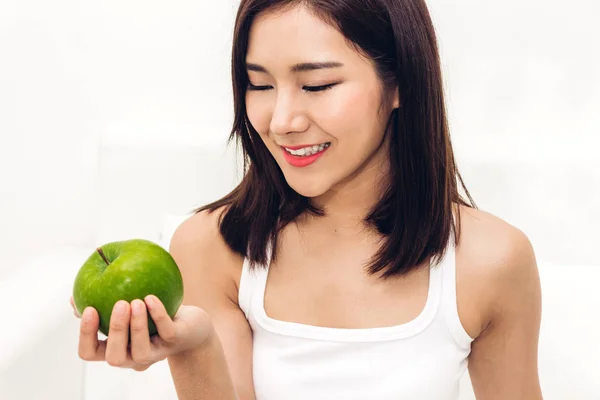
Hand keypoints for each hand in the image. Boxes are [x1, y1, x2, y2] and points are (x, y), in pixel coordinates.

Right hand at [70, 295, 212, 370]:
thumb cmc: (152, 317)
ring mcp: (154, 353)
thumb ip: (102, 306)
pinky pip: (165, 331)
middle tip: (119, 304)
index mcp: (115, 348)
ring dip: (137, 326)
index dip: (85, 335)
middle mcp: (132, 357)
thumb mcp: (127, 311)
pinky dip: (157, 315)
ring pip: (140, 351)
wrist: (191, 325)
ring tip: (135, 301)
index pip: (90, 352)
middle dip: (115, 331)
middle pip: (114, 358)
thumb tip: (73, 299)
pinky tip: (151, 298)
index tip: (89, 309)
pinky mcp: (174, 342)